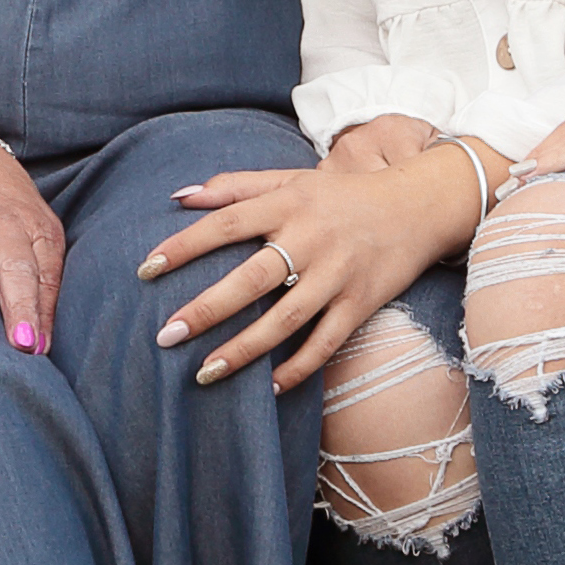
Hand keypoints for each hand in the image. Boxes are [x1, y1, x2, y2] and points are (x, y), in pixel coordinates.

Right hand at [0, 135, 62, 349]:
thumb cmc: (1, 206)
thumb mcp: (33, 230)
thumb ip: (42, 280)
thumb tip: (42, 344)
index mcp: (32, 228)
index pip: (43, 273)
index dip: (42, 310)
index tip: (38, 348)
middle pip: (13, 264)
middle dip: (19, 302)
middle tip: (21, 340)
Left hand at [138, 142, 484, 388]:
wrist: (419, 205)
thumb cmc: (342, 195)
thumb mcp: (292, 178)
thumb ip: (235, 185)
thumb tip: (177, 196)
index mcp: (289, 204)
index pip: (227, 224)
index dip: (185, 246)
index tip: (146, 270)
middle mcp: (312, 239)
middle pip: (253, 278)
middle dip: (207, 309)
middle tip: (165, 335)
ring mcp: (338, 275)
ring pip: (286, 319)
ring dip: (243, 349)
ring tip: (203, 373)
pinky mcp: (362, 303)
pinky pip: (326, 342)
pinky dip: (299, 367)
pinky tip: (268, 386)